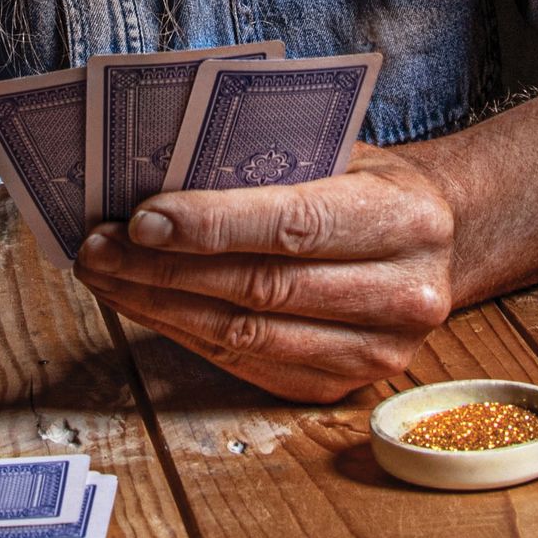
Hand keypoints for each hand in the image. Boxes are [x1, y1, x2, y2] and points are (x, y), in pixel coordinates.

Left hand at [73, 145, 457, 401]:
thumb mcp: (343, 150)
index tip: (141, 218)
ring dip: (161, 306)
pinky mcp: (341, 388)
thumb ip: (273, 158)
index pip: (295, 225)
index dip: (213, 224)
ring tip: (105, 274)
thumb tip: (165, 166)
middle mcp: (403, 295)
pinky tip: (144, 304)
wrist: (438, 242)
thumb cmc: (370, 183)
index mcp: (406, 220)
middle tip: (98, 247)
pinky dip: (185, 334)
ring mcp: (375, 354)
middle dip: (166, 269)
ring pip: (246, 336)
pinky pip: (246, 364)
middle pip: (261, 287)